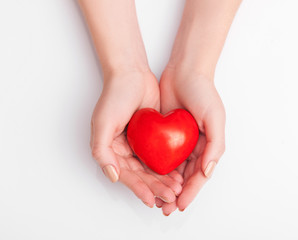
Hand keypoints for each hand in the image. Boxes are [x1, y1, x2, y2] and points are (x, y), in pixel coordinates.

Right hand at [90, 70, 182, 206]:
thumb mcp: (102, 123)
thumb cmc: (114, 96)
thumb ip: (102, 151)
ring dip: (163, 180)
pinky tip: (179, 173)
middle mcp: (124, 150)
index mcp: (111, 150)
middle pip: (141, 175)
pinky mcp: (152, 137)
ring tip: (177, 189)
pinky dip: (168, 166)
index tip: (151, 199)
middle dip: (155, 187)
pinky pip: (160, 155)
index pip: (126, 175)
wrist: (132, 74)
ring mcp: (139, 144)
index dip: (138, 189)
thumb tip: (112, 176)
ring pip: (152, 168)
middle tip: (170, 196)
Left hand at [158, 67, 225, 214]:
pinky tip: (149, 178)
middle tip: (166, 208)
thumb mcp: (215, 118)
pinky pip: (160, 154)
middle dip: (176, 194)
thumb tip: (207, 171)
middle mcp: (194, 146)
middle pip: (185, 177)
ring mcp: (179, 141)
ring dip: (165, 185)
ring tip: (156, 199)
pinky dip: (156, 168)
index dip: (191, 192)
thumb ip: (215, 145)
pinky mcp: (165, 134)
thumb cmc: (203, 92)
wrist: (184, 71)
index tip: (180, 205)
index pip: (199, 175)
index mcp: (208, 146)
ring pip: (172, 169)